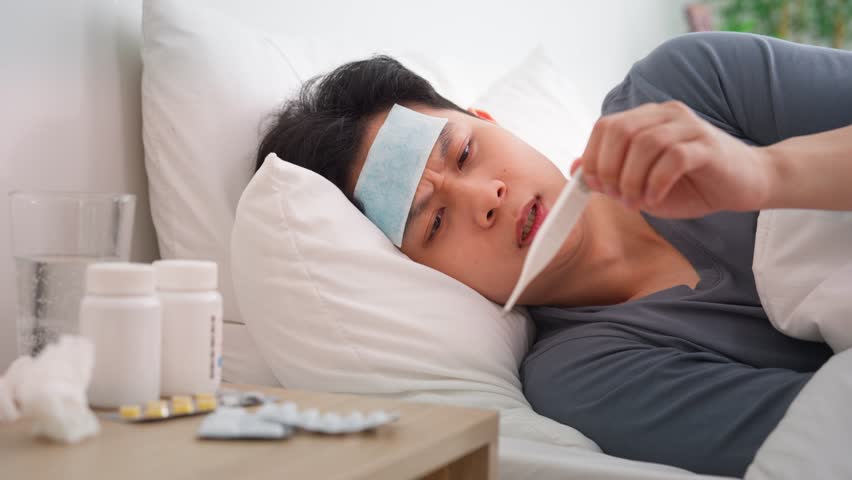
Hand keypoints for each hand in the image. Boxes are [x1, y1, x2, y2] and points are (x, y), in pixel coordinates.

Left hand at [573, 101, 770, 217]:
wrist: (746, 183)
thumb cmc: (692, 184)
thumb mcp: (643, 183)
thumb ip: (612, 173)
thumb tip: (577, 170)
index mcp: (647, 118)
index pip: (606, 126)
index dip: (592, 156)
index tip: (593, 185)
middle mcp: (666, 115)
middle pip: (620, 131)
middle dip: (608, 168)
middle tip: (614, 195)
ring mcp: (689, 127)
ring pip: (645, 143)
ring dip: (631, 179)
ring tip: (635, 201)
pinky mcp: (707, 146)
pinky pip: (673, 157)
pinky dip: (656, 182)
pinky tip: (654, 199)